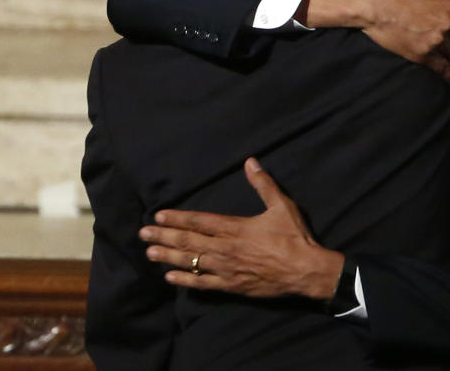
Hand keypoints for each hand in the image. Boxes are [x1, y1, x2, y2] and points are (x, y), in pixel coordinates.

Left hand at [139, 158, 342, 299]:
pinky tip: (171, 277)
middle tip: (143, 233)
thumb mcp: (282, 206)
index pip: (199, 221)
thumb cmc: (294, 237)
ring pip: (192, 262)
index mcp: (236, 227)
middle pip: (189, 241)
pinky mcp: (232, 286)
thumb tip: (250, 162)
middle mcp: (226, 248)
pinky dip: (186, 280)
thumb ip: (263, 184)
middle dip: (165, 235)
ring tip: (150, 252)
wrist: (305, 271)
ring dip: (169, 256)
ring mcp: (227, 269)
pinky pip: (203, 284)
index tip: (158, 215)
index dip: (177, 218)